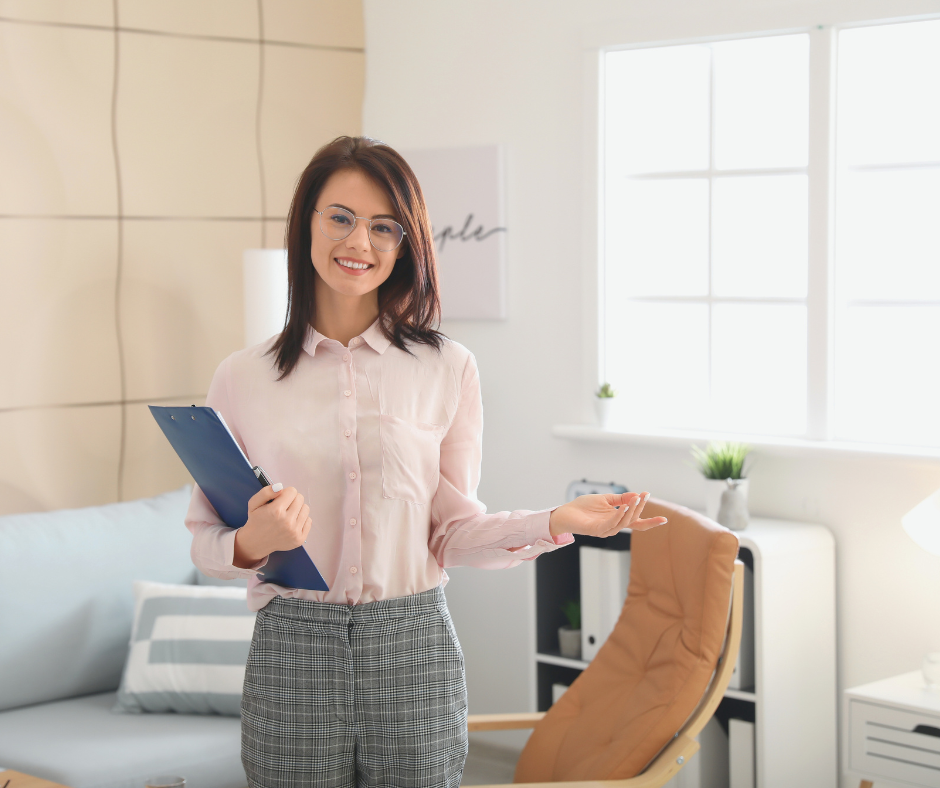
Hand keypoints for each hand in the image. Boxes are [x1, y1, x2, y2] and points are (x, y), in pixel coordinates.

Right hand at [233, 484, 311, 567]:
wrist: (256, 543)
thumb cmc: (256, 521)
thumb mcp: (254, 503)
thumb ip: (265, 492)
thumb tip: (280, 487)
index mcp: (276, 511)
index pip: (292, 491)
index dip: (285, 493)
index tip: (280, 500)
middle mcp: (286, 521)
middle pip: (300, 499)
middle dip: (292, 500)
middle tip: (283, 507)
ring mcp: (294, 531)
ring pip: (306, 508)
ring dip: (298, 509)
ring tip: (288, 515)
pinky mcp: (300, 539)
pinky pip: (309, 521)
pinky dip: (301, 520)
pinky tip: (292, 523)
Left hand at [548, 491, 666, 538]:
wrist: (565, 513)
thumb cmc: (583, 507)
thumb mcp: (605, 499)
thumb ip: (621, 498)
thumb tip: (636, 495)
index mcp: (617, 520)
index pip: (637, 522)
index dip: (650, 522)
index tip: (664, 519)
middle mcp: (614, 527)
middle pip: (633, 520)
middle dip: (640, 508)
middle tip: (645, 495)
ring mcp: (606, 530)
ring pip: (624, 522)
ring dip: (631, 510)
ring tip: (636, 498)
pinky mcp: (597, 530)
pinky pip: (611, 523)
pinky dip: (619, 515)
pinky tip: (623, 507)